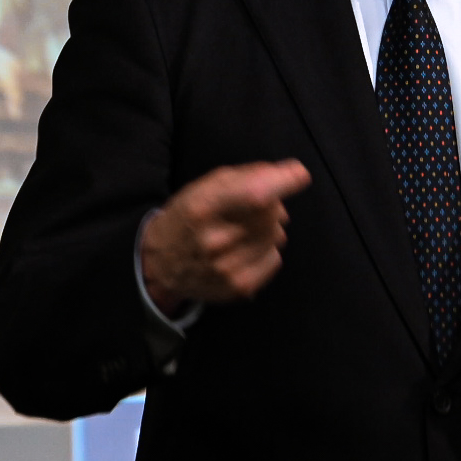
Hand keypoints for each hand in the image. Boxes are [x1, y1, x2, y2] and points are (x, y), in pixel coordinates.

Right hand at [140, 160, 310, 313]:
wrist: (161, 264)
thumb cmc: (187, 216)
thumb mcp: (205, 185)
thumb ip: (246, 175)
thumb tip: (291, 174)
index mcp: (204, 206)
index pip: (255, 195)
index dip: (284, 183)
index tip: (299, 175)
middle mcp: (216, 240)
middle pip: (271, 213)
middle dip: (271, 204)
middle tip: (252, 207)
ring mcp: (229, 268)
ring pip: (277, 236)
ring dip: (269, 228)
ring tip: (244, 229)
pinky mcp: (239, 287)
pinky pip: (275, 258)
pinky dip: (267, 249)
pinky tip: (246, 249)